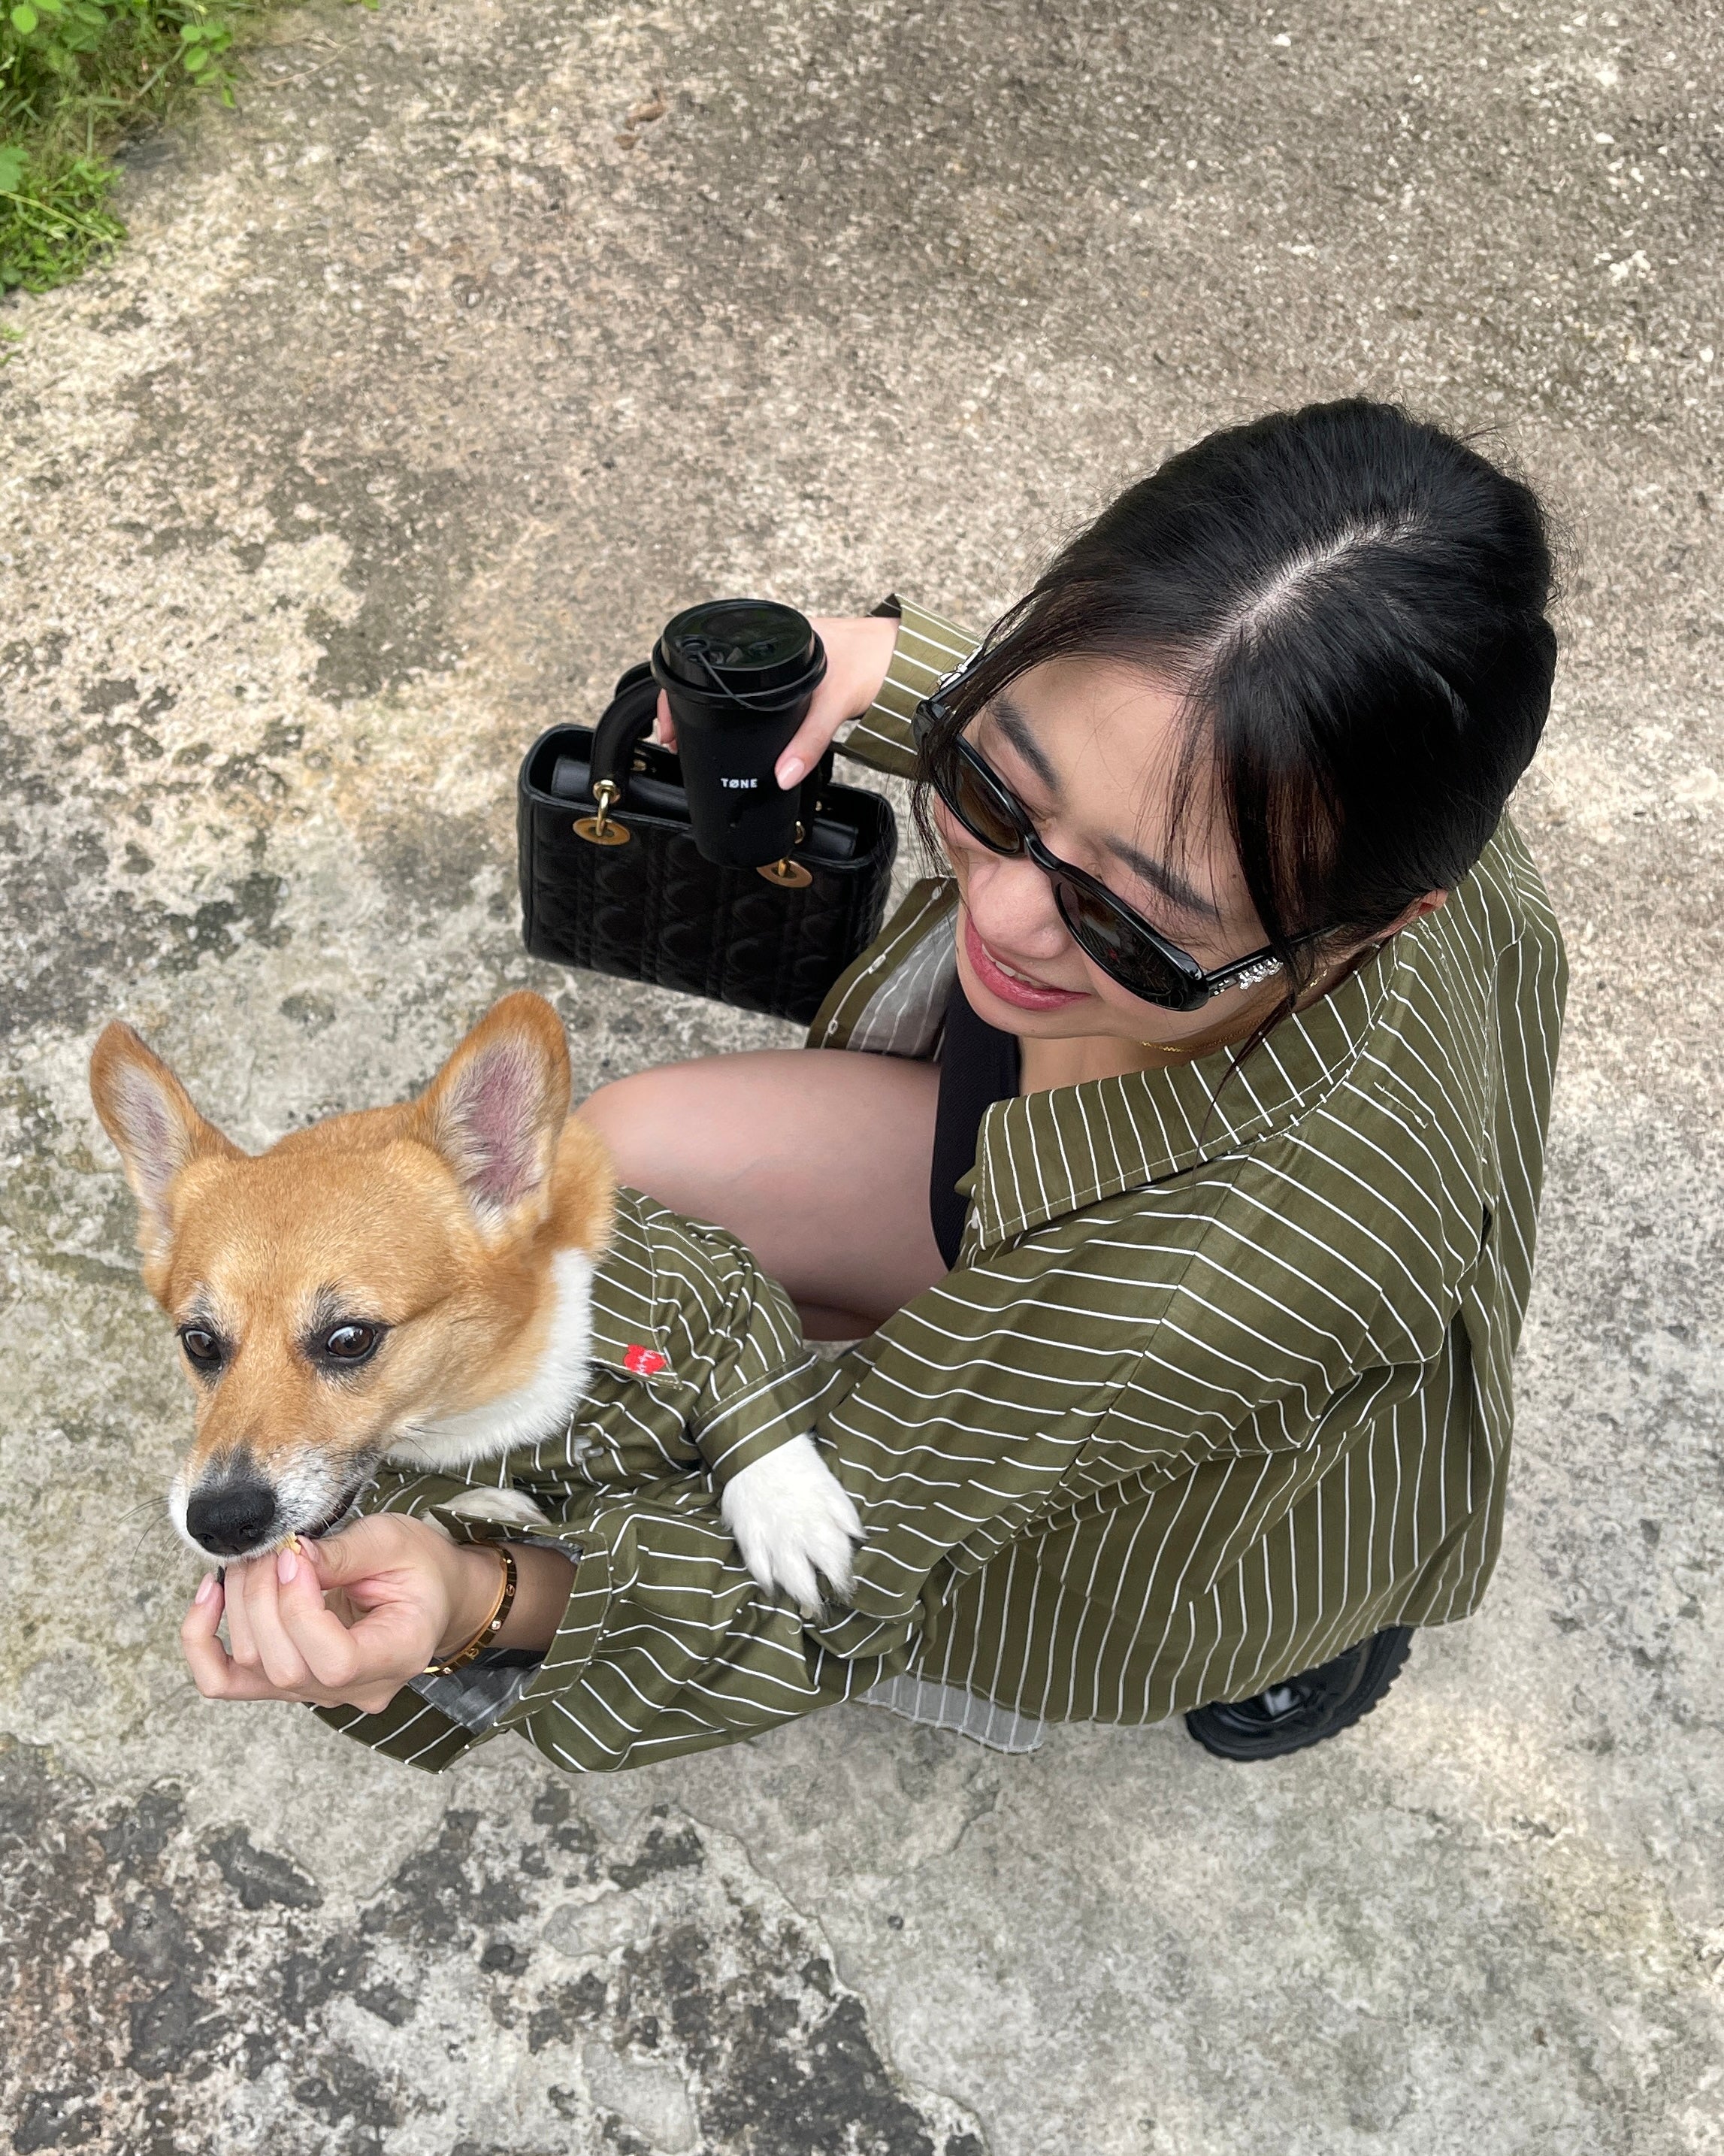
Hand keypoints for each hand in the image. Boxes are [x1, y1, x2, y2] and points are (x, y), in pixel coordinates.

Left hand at [180, 1512, 498, 1713]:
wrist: (426, 1593)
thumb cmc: (419, 1566)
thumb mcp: (395, 1542)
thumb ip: (345, 1552)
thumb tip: (286, 1554)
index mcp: (396, 1657)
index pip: (335, 1662)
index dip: (301, 1610)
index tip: (296, 1552)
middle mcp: (353, 1690)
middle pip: (284, 1665)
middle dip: (264, 1596)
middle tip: (274, 1545)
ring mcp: (313, 1693)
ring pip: (251, 1667)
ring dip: (239, 1602)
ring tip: (256, 1556)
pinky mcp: (280, 1683)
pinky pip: (222, 1680)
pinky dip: (201, 1639)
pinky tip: (210, 1593)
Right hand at [653, 613, 898, 789]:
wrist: (904, 654)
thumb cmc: (872, 661)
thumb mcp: (834, 703)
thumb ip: (809, 742)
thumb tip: (782, 775)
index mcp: (770, 636)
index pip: (707, 658)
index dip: (679, 691)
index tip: (671, 726)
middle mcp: (769, 643)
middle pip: (714, 676)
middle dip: (690, 706)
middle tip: (677, 739)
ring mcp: (779, 659)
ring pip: (733, 686)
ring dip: (714, 710)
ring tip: (697, 738)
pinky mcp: (793, 675)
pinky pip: (754, 692)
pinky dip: (739, 709)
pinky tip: (735, 728)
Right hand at [720, 1432, 863, 1618]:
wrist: (757, 1447)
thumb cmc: (799, 1464)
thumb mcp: (831, 1486)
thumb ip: (845, 1515)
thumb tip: (859, 1539)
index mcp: (821, 1528)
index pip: (837, 1566)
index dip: (843, 1581)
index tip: (847, 1588)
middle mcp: (796, 1543)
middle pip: (808, 1584)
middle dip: (817, 1600)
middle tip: (823, 1608)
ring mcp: (769, 1543)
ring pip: (783, 1582)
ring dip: (793, 1596)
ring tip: (802, 1604)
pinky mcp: (747, 1538)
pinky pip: (756, 1569)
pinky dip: (765, 1582)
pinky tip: (770, 1588)